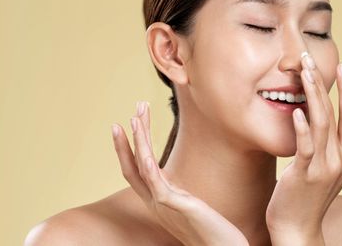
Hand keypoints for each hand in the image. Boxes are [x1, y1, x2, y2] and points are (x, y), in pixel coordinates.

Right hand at [111, 101, 248, 245]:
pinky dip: (147, 166)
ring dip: (138, 140)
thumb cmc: (213, 232)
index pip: (136, 169)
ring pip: (142, 168)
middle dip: (130, 136)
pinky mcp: (177, 208)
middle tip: (135, 109)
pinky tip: (144, 150)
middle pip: (133, 165)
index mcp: (158, 200)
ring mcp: (163, 205)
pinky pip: (157, 184)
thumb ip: (181, 195)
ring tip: (135, 117)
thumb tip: (181, 186)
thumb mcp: (190, 207)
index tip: (130, 121)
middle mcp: (155, 203)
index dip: (128, 147)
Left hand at [266, 52, 341, 244]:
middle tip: (312, 59)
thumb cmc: (307, 197)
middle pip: (336, 114)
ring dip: (312, 96)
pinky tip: (296, 111)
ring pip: (321, 124)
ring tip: (304, 73)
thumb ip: (337, 151)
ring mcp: (323, 167)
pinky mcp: (304, 175)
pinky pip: (306, 147)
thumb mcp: (328, 172)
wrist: (297, 229)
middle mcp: (340, 160)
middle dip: (325, 85)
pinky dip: (302, 128)